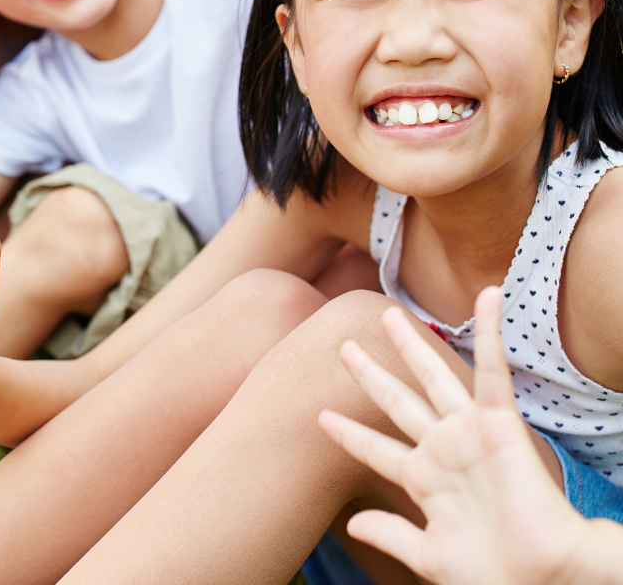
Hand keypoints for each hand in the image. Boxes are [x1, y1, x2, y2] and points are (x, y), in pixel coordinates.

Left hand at [318, 288, 588, 584]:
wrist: (537, 582)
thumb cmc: (491, 575)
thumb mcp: (429, 556)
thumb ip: (391, 535)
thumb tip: (352, 525)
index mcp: (424, 479)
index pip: (375, 449)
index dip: (348, 432)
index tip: (318, 417)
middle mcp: (442, 449)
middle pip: (396, 400)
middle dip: (369, 372)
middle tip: (342, 343)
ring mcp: (468, 434)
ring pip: (432, 376)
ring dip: (411, 344)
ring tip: (389, 311)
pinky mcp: (500, 425)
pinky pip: (494, 372)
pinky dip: (492, 333)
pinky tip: (487, 298)